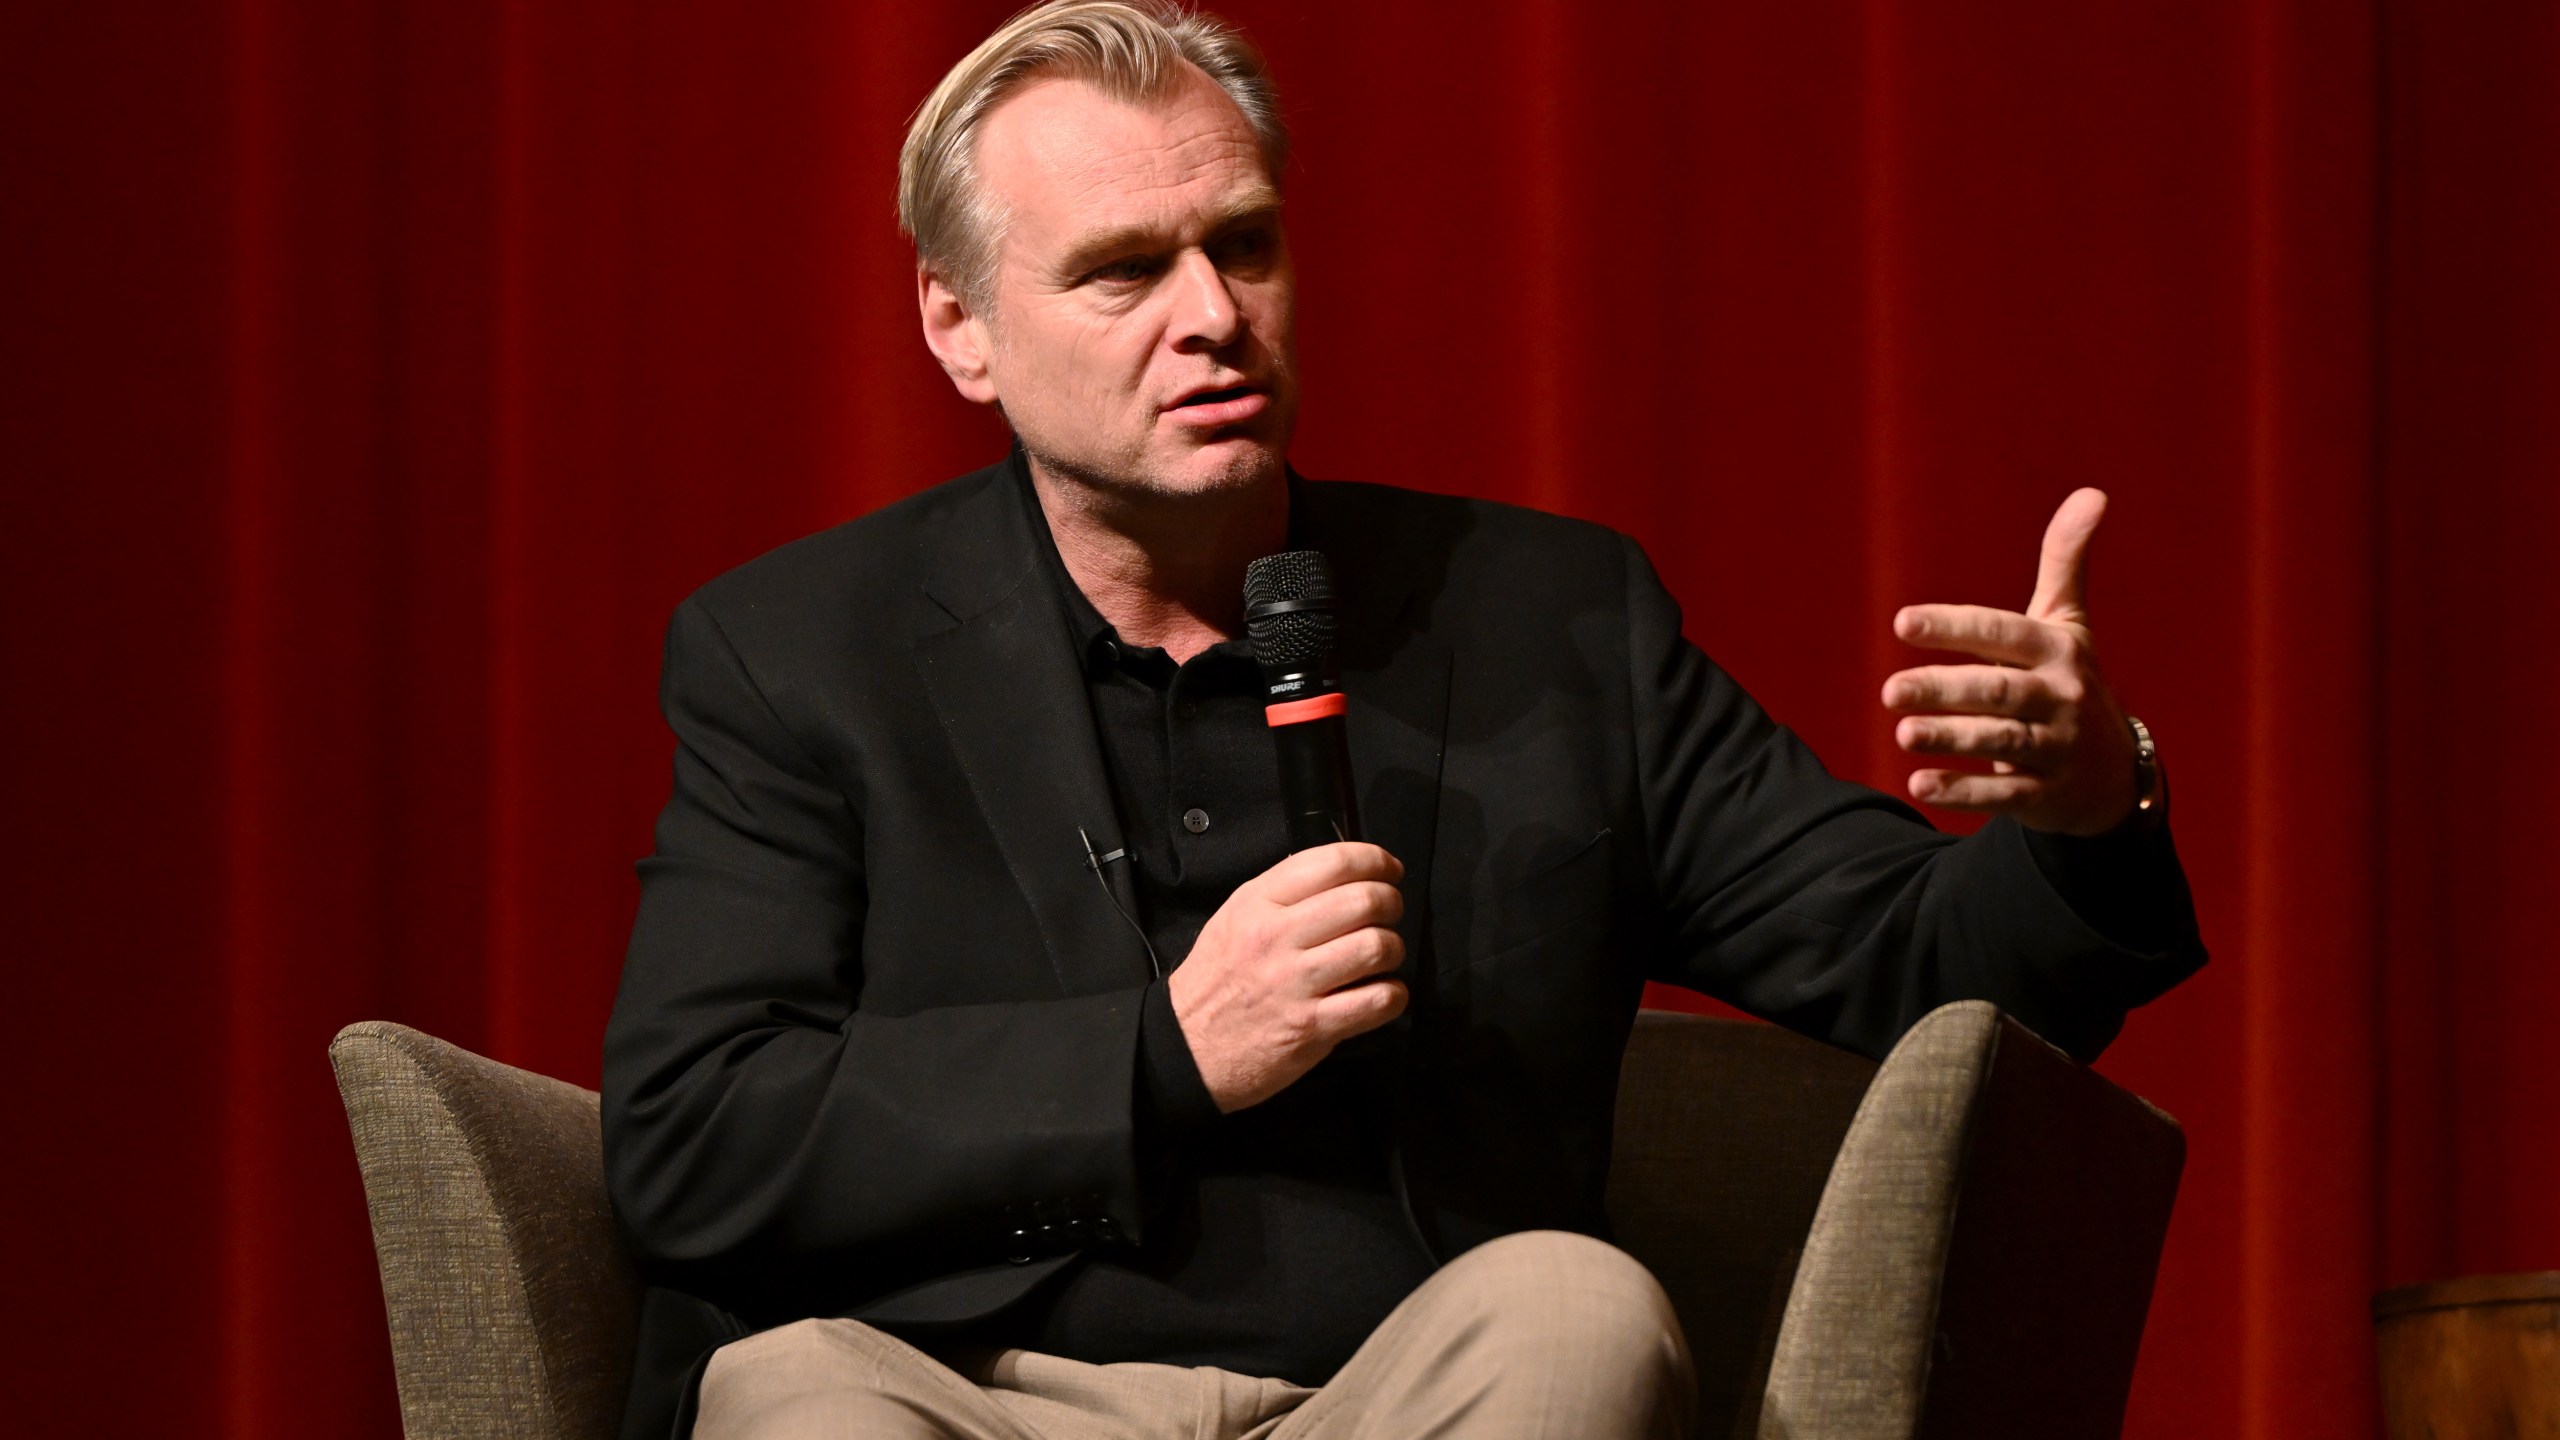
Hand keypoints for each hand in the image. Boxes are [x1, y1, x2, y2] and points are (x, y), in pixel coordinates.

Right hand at [1168, 842, 1408, 1111]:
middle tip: (1390, 913)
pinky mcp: (1312, 1028)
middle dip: (1391, 903)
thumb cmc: (1216, 981)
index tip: (1388, 870)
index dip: (1374, 859)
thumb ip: (1283, 892)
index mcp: (1257, 904)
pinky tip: (1381, 992)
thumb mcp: (1235, 918)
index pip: (1332, 862)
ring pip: (1377, 947)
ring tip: (1383, 955)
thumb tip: (1343, 874)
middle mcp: (1275, 938)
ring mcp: (1295, 984)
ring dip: (1394, 948)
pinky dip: (1393, 994)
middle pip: (1363, 900)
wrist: (1187, 1048)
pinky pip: (1378, 1000)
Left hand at [1881, 487, 2140, 836]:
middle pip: (1999, 691)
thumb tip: (2092, 493)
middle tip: (1889, 691)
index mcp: (2058, 651)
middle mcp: (2060, 698)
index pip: (2003, 633)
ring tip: (1902, 733)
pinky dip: (1962, 791)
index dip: (1955, 627)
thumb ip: (2065, 562)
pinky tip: (1918, 784)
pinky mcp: (2047, 795)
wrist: (2115, 773)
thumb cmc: (2072, 682)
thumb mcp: (2069, 624)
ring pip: (2001, 742)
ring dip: (1952, 738)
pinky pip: (2004, 795)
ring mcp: (2057, 749)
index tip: (1902, 622)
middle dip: (1945, 690)